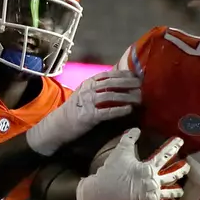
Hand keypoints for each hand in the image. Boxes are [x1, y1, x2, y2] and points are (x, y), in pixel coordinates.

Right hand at [25, 69, 141, 155]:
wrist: (58, 124)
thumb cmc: (74, 110)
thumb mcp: (84, 94)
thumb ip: (98, 88)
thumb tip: (118, 84)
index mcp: (88, 83)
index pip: (109, 75)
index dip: (124, 74)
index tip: (136, 75)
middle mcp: (88, 90)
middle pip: (112, 83)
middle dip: (129, 83)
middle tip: (142, 85)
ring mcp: (88, 102)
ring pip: (111, 96)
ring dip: (127, 96)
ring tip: (139, 98)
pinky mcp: (89, 116)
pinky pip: (107, 112)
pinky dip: (119, 110)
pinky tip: (129, 110)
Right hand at [75, 129, 186, 199]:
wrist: (104, 195)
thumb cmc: (112, 173)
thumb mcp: (120, 152)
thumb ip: (129, 139)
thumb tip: (136, 129)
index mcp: (149, 168)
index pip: (165, 155)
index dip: (173, 146)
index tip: (180, 141)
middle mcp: (154, 182)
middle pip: (172, 175)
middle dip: (181, 170)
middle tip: (188, 166)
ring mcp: (152, 195)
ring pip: (170, 192)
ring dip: (177, 190)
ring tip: (182, 189)